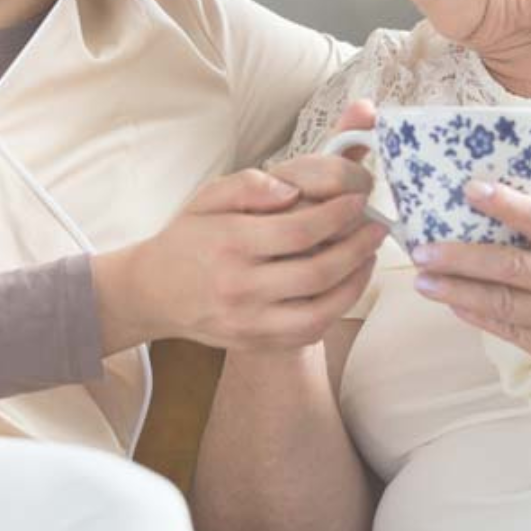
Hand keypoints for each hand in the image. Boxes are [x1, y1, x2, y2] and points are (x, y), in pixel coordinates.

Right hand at [94, 141, 386, 354]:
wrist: (153, 293)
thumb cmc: (188, 237)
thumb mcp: (208, 197)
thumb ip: (249, 186)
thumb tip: (293, 190)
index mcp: (230, 244)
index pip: (301, 230)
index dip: (338, 214)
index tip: (358, 201)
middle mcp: (240, 287)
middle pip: (319, 271)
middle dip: (358, 247)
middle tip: (377, 227)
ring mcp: (249, 322)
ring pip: (321, 310)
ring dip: (356, 283)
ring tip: (368, 257)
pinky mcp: (256, 344)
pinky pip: (309, 332)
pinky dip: (335, 309)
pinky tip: (345, 285)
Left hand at [412, 181, 530, 405]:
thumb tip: (509, 220)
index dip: (505, 204)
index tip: (470, 188)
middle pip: (509, 266)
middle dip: (460, 257)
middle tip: (422, 249)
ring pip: (502, 304)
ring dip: (457, 291)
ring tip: (423, 281)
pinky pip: (511, 332)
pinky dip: (479, 318)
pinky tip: (453, 306)